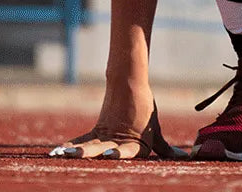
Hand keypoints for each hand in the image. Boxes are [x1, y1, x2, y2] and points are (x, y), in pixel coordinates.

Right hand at [48, 89, 186, 160]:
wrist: (129, 84)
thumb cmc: (144, 110)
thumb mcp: (155, 131)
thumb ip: (164, 148)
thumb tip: (184, 156)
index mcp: (134, 142)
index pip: (125, 151)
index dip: (117, 153)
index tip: (109, 152)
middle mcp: (117, 139)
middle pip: (103, 148)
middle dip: (93, 154)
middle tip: (83, 156)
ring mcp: (105, 134)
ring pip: (89, 144)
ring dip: (77, 151)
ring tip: (63, 156)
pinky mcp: (97, 129)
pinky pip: (82, 139)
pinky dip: (71, 146)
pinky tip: (58, 153)